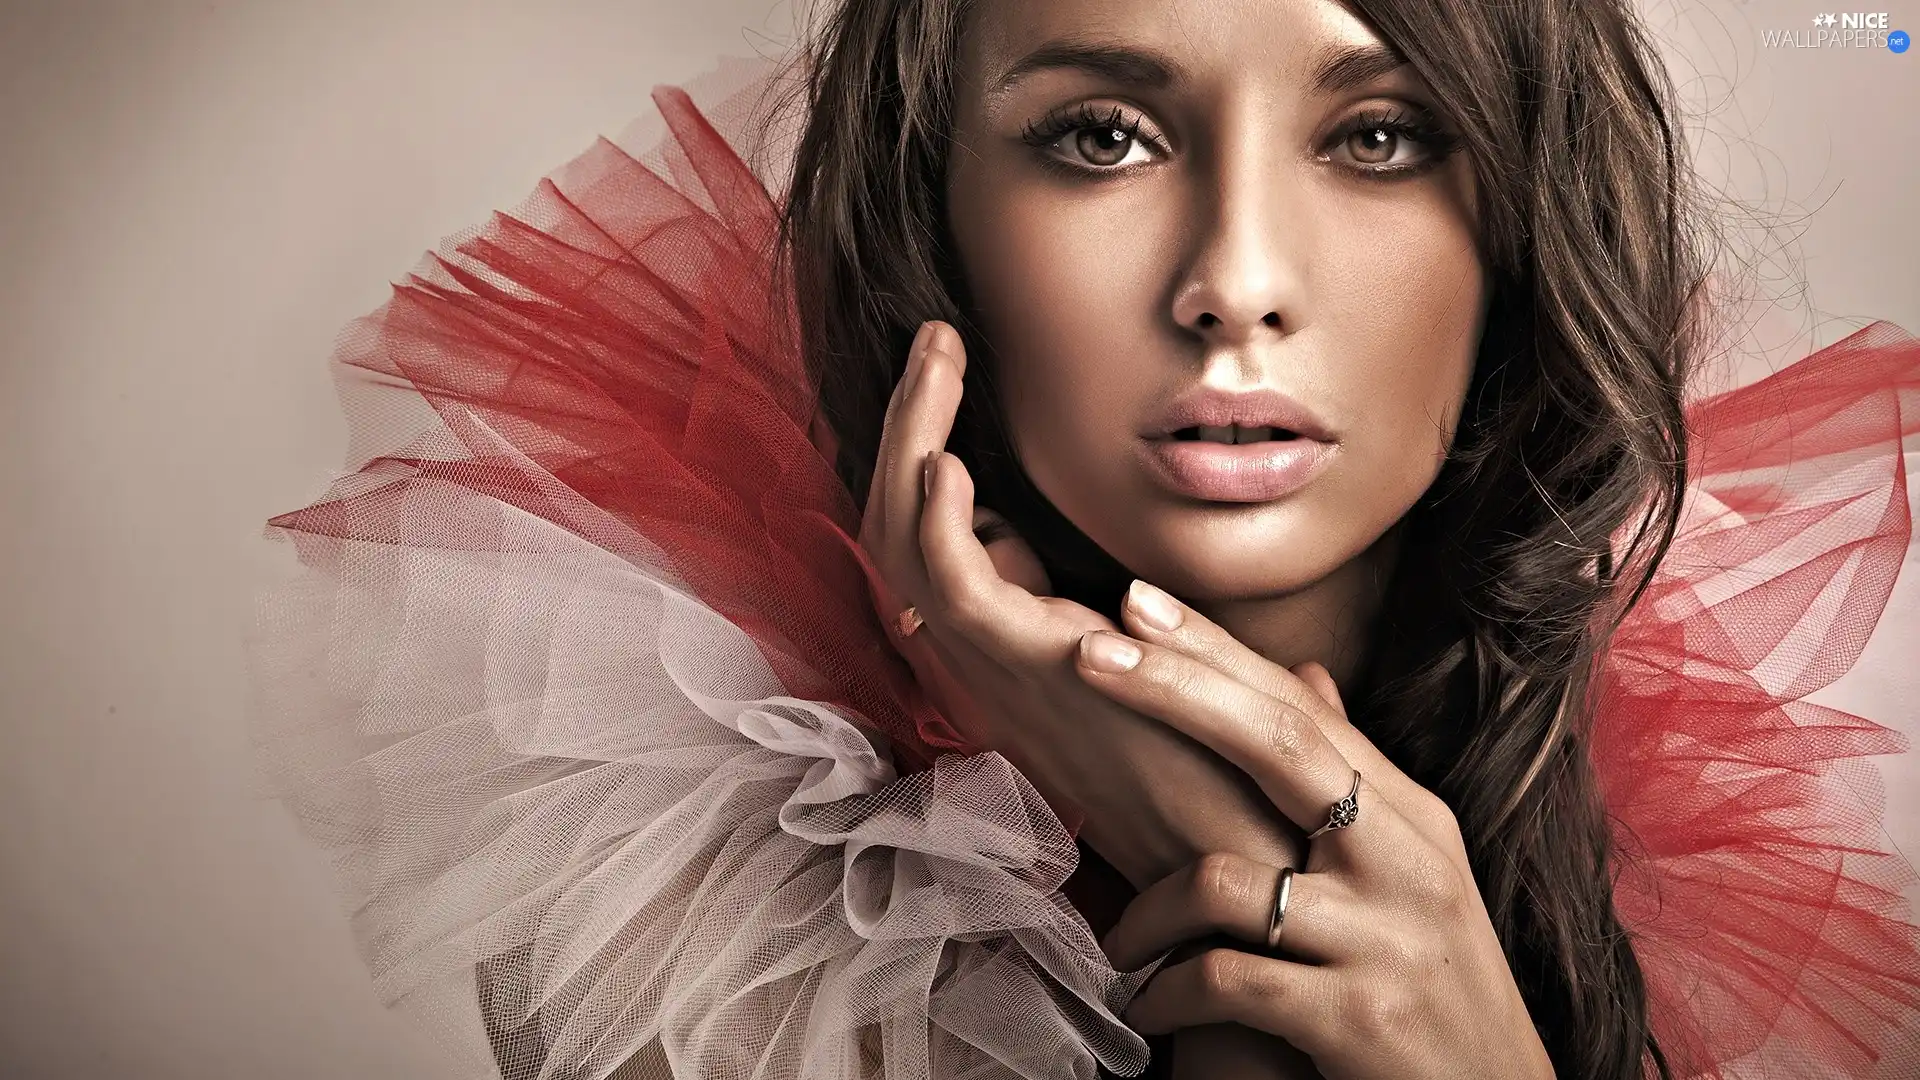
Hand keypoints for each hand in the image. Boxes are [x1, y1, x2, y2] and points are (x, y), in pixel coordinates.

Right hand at [858, 321, 1295, 888]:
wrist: (1252, 863)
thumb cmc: (1229, 775)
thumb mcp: (1173, 686)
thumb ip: (1142, 638)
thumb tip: (1129, 596)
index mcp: (1009, 661)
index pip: (927, 552)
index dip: (919, 463)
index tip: (951, 382)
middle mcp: (984, 665)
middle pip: (897, 537)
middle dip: (904, 431)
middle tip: (933, 344)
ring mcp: (999, 673)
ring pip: (906, 549)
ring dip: (910, 445)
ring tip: (935, 359)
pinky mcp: (1032, 679)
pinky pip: (953, 593)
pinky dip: (937, 524)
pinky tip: (950, 460)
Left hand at [1075, 592, 1554, 1079]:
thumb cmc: (1432, 988)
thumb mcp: (1409, 873)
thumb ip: (1352, 778)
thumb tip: (1307, 679)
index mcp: (1409, 818)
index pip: (1298, 708)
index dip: (1213, 651)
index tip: (1135, 600)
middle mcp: (1404, 861)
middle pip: (1276, 744)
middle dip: (1172, 689)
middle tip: (1083, 651)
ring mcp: (1384, 937)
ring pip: (1224, 881)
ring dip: (1149, 914)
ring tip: (1125, 945)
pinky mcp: (1357, 1016)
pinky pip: (1226, 981)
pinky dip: (1168, 994)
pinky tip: (1148, 1008)